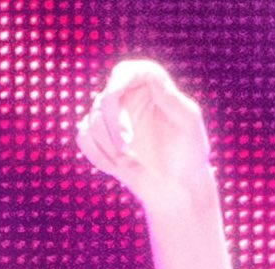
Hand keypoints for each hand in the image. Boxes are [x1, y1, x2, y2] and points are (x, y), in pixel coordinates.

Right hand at [76, 59, 215, 211]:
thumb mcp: (189, 127)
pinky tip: (117, 167)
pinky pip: (84, 137)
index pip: (127, 72)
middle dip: (111, 123)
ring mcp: (114, 118)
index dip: (118, 82)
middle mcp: (130, 97)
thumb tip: (152, 77)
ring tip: (129, 161)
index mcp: (151, 86)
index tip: (114, 96)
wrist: (178, 190)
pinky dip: (98, 153)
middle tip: (126, 148)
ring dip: (107, 144)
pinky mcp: (102, 139)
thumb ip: (173, 100)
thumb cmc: (190, 157)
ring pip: (93, 119)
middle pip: (106, 97)